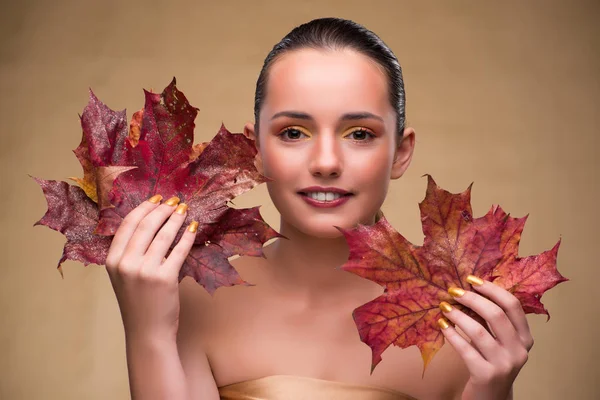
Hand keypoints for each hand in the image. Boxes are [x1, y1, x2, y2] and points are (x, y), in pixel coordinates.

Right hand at [104, 195, 197, 339]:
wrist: (147, 332)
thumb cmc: (138, 303)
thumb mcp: (123, 276)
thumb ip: (129, 252)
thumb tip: (149, 220)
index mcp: (112, 260)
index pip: (127, 224)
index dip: (143, 208)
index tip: (156, 198)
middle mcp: (125, 264)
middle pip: (146, 225)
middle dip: (162, 209)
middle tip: (175, 200)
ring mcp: (144, 271)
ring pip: (163, 234)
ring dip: (176, 218)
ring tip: (184, 210)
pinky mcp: (164, 278)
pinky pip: (179, 250)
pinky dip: (187, 236)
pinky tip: (193, 228)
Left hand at [438, 275, 532, 399]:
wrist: (490, 397)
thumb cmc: (490, 362)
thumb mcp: (498, 341)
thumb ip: (489, 319)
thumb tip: (468, 289)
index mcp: (525, 337)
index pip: (513, 305)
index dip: (492, 289)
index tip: (471, 279)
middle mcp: (519, 351)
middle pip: (496, 315)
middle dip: (472, 299)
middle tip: (453, 291)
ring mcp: (504, 364)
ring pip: (478, 331)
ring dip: (458, 315)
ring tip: (444, 307)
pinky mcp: (486, 375)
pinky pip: (465, 349)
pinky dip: (451, 335)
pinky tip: (442, 325)